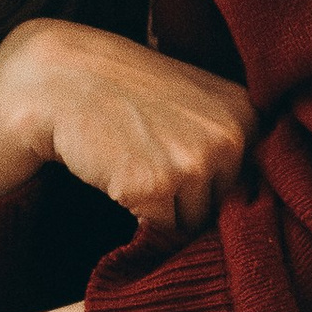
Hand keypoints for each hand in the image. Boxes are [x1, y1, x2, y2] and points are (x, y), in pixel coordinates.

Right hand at [0, 20, 255, 240]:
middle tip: (151, 156)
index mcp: (247, 113)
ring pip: (193, 224)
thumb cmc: (127, 93)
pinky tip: (118, 174)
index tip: (181, 158)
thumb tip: (251, 209)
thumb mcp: (196, 100)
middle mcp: (230, 137)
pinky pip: (160, 231)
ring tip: (135, 163)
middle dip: (191, 197)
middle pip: (223, 207)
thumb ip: (230, 139)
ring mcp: (194, 163)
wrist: (61, 80)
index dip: (215, 182)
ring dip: (163, 209)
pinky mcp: (155, 187)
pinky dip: (138, 215)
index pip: (249, 181)